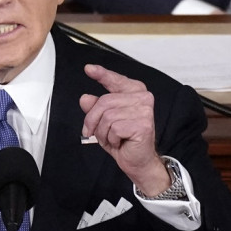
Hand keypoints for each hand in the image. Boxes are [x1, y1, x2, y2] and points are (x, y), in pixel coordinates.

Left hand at [79, 64, 170, 195]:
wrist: (138, 161)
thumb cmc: (123, 140)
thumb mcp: (104, 122)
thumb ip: (95, 108)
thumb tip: (85, 98)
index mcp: (135, 92)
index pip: (115, 80)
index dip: (101, 74)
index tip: (89, 69)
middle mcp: (143, 98)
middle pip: (104, 101)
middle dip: (93, 120)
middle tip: (95, 133)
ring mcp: (144, 110)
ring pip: (107, 116)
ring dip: (103, 132)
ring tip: (112, 138)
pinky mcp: (143, 124)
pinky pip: (114, 128)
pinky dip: (111, 139)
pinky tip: (119, 142)